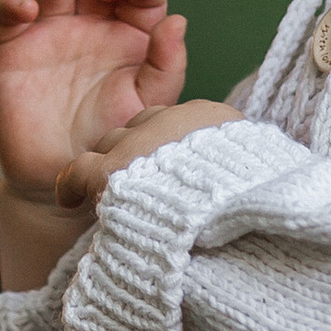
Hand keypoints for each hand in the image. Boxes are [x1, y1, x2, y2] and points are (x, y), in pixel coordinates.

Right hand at [0, 0, 188, 198]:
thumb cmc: (112, 139)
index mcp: (132, 33)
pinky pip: (9, 12)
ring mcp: (52, 31)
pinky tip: (26, 9)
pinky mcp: (13, 46)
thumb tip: (177, 21)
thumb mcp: (148, 105)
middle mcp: (93, 24)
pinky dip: (14, 2)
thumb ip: (166, 65)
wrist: (61, 178)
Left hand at [53, 98, 242, 210]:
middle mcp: (172, 122)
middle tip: (145, 185)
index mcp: (212, 119)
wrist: (229, 211)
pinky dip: (72, 184)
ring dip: (113, 168)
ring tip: (113, 194)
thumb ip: (247, 163)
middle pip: (145, 129)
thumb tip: (259, 174)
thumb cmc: (252, 198)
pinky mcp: (110, 170)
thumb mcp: (261, 168)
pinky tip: (69, 199)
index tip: (173, 167)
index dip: (172, 146)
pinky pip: (79, 172)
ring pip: (112, 145)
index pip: (182, 123)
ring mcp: (139, 144)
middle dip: (141, 153)